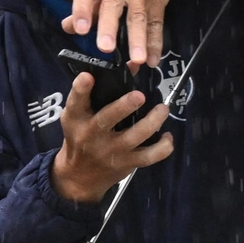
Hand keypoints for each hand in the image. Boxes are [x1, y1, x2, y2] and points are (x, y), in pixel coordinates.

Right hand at [51, 72, 173, 202]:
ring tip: (162, 109)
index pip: (76, 101)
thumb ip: (103, 91)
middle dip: (123, 107)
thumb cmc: (81, 136)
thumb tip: (133, 65)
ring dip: (151, 123)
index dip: (81, 88)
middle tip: (139, 95)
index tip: (88, 76)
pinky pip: (148, 157)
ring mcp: (110, 151)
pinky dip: (163, 148)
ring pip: (133, 138)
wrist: (79, 176)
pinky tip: (167, 137)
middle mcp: (91, 135)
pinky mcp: (126, 163)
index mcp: (77, 119)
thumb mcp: (82, 114)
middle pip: (106, 120)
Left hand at [65, 0, 199, 66]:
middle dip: (110, 27)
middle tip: (106, 48)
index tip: (79, 28)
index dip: (81, 9)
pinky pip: (156, 23)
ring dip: (138, 40)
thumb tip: (69, 26)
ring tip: (137, 60)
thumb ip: (87, 0)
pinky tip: (153, 59)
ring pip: (139, 17)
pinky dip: (156, 42)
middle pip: (114, 6)